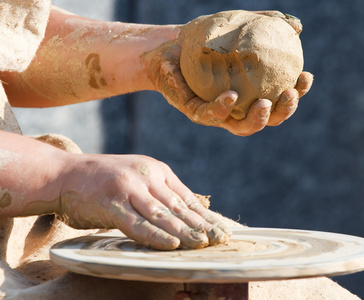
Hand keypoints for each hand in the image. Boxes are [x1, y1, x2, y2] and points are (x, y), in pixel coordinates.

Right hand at [58, 154, 229, 249]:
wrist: (66, 174)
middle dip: (201, 226)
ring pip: (162, 215)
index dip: (205, 216)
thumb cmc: (105, 180)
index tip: (221, 230)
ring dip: (184, 232)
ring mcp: (129, 189)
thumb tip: (188, 214)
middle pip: (179, 206)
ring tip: (202, 244)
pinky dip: (155, 235)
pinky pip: (137, 224)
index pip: (187, 197)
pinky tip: (171, 245)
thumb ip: (160, 193)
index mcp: (157, 171)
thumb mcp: (139, 178)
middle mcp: (147, 177)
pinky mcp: (111, 203)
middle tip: (220, 240)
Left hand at [145, 23, 312, 136]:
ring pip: (243, 127)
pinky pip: (212, 115)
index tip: (305, 77)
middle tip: (290, 95)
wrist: (172, 45)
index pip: (281, 98)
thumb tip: (296, 26)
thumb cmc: (208, 39)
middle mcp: (240, 107)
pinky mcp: (197, 112)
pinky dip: (223, 108)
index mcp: (253, 92)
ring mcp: (219, 113)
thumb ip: (267, 24)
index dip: (298, 92)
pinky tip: (232, 96)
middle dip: (283, 111)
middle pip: (268, 119)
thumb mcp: (239, 26)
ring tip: (265, 105)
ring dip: (258, 120)